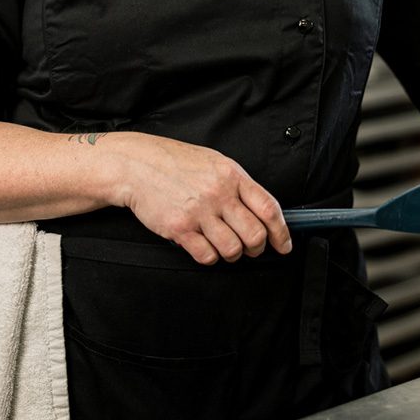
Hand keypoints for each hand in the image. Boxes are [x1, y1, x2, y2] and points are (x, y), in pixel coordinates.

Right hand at [113, 133, 291, 264]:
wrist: (137, 165)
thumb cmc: (175, 163)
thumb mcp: (214, 163)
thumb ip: (238, 186)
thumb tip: (262, 212)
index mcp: (231, 175)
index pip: (268, 208)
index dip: (281, 232)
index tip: (283, 245)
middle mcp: (218, 193)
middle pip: (254, 235)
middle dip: (256, 248)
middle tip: (250, 248)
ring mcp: (199, 212)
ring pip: (232, 249)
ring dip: (232, 254)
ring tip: (223, 244)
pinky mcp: (180, 228)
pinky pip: (207, 256)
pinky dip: (209, 256)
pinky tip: (203, 244)